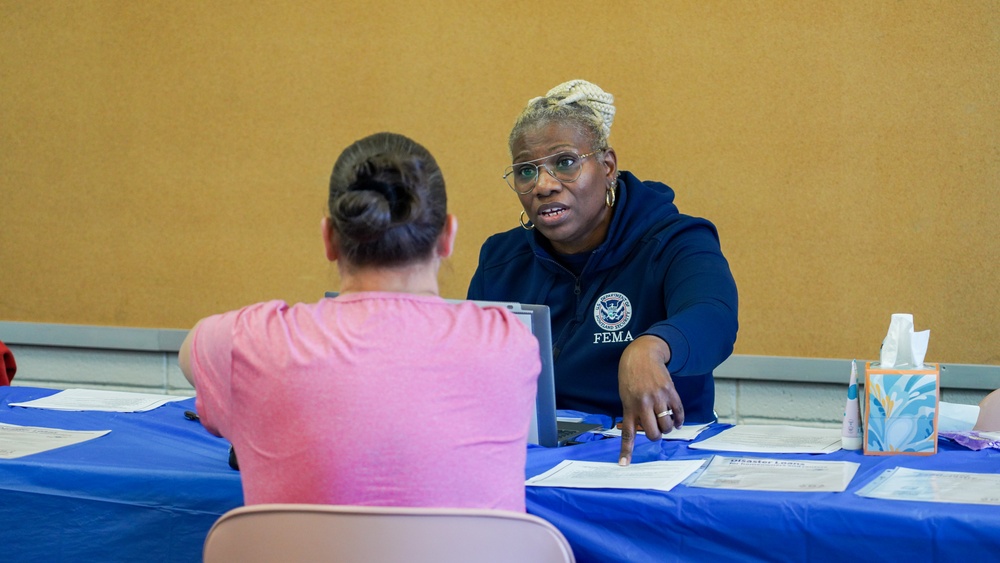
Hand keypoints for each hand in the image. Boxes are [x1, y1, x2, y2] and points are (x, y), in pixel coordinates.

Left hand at [617, 335, 683, 465]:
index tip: (624, 464)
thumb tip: (642, 429)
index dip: (626, 450)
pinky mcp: (670, 392)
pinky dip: (679, 420)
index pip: (627, 433)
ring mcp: (658, 398)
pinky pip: (679, 413)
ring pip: (667, 425)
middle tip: (655, 431)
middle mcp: (643, 404)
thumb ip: (632, 412)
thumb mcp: (625, 395)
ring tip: (665, 423)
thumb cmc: (630, 376)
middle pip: (653, 433)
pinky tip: (677, 421)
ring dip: (667, 428)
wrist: (642, 355)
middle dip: (656, 436)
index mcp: (629, 406)